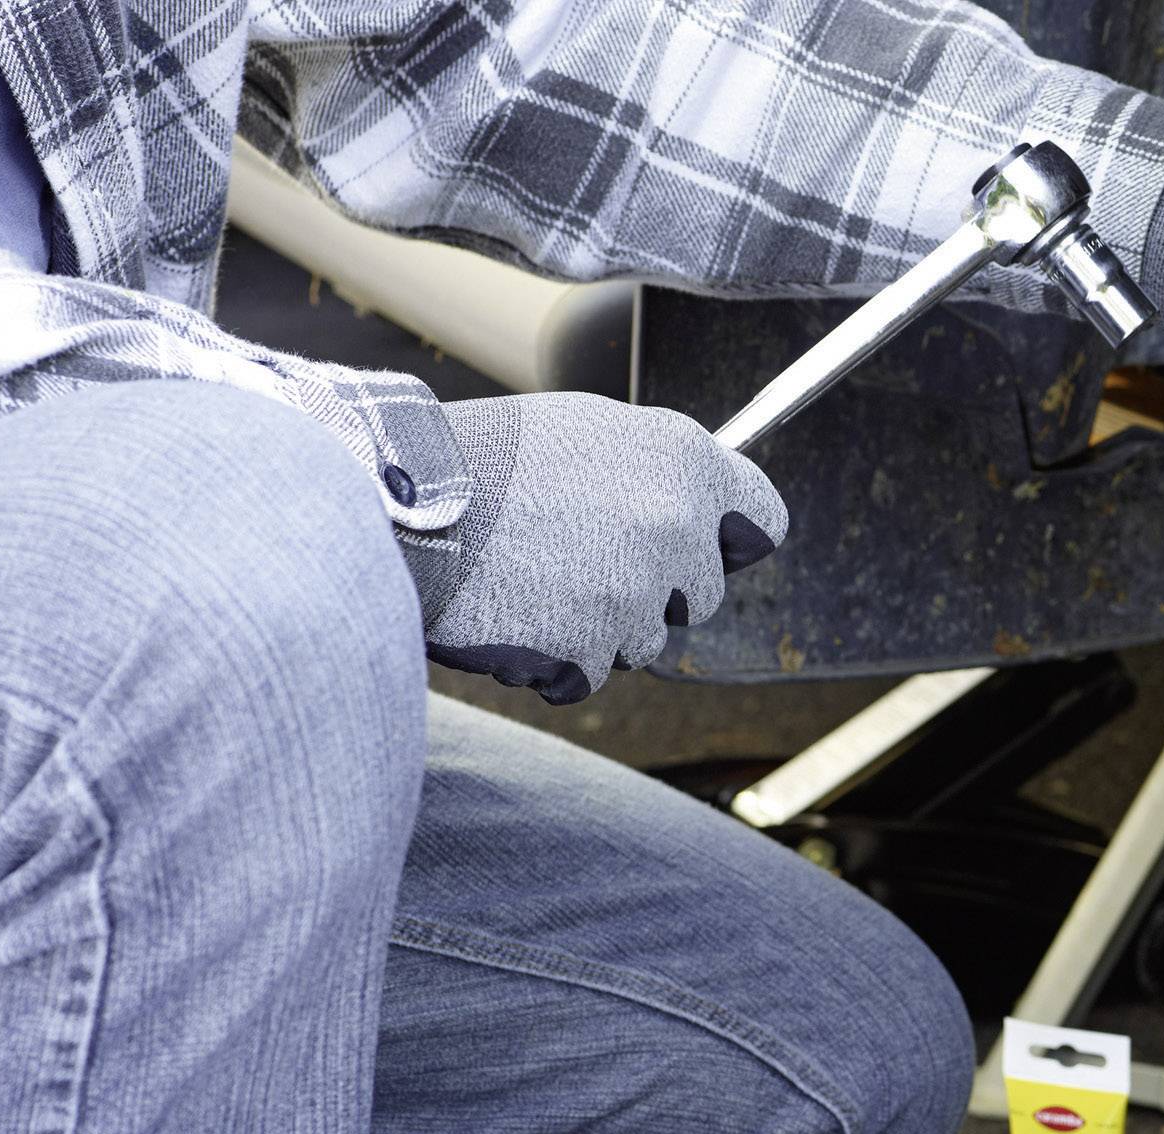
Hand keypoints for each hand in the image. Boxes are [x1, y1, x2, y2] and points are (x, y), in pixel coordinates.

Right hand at [418, 394, 785, 702]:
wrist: (398, 502)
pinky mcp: (592, 646)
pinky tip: (513, 613)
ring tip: (533, 578)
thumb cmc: (487, 462)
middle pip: (701, 593)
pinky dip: (554, 657)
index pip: (765, 519)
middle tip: (581, 557)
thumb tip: (699, 505)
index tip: (714, 545)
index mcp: (683, 459)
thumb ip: (656, 470)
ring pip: (644, 639)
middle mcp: (674, 525)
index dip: (734, 536)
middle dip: (652, 588)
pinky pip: (589, 672)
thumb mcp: (588, 432)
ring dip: (598, 624)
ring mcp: (635, 591)